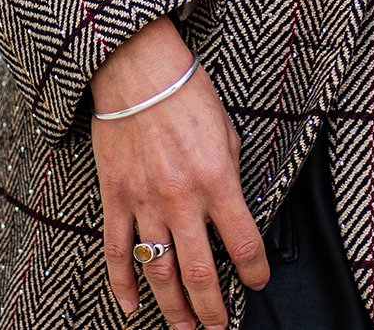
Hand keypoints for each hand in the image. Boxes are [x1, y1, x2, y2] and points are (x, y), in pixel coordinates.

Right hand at [91, 15, 267, 329]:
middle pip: (201, 274)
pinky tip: (131, 309)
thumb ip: (229, 173)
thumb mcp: (226, 130)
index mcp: (218, 180)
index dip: (255, 272)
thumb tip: (231, 207)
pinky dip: (122, 286)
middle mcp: (183, 200)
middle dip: (213, 310)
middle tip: (219, 327)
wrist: (138, 70)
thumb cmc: (188, 93)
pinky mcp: (116, 198)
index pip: (244, 244)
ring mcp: (146, 203)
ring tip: (184, 329)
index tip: (257, 284)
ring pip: (160, 274)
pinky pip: (117, 253)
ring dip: (173, 309)